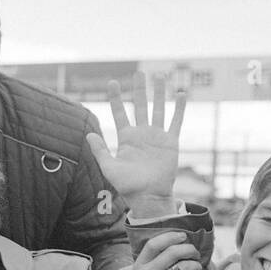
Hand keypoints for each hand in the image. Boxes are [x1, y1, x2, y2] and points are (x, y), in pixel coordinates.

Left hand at [86, 73, 186, 214]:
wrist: (148, 196)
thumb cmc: (128, 186)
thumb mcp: (109, 167)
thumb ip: (100, 150)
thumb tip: (88, 134)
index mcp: (126, 138)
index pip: (120, 113)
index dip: (116, 98)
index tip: (113, 82)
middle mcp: (142, 134)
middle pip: (140, 106)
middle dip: (139, 90)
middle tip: (139, 73)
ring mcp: (157, 136)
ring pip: (158, 109)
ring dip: (160, 93)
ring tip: (160, 75)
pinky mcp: (171, 142)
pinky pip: (176, 121)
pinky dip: (179, 108)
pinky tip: (181, 94)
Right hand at [116, 231, 203, 269]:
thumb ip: (149, 266)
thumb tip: (172, 250)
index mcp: (138, 267)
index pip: (154, 243)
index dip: (170, 236)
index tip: (182, 236)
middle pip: (173, 251)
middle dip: (189, 249)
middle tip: (195, 253)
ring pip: (184, 265)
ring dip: (196, 265)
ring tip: (198, 268)